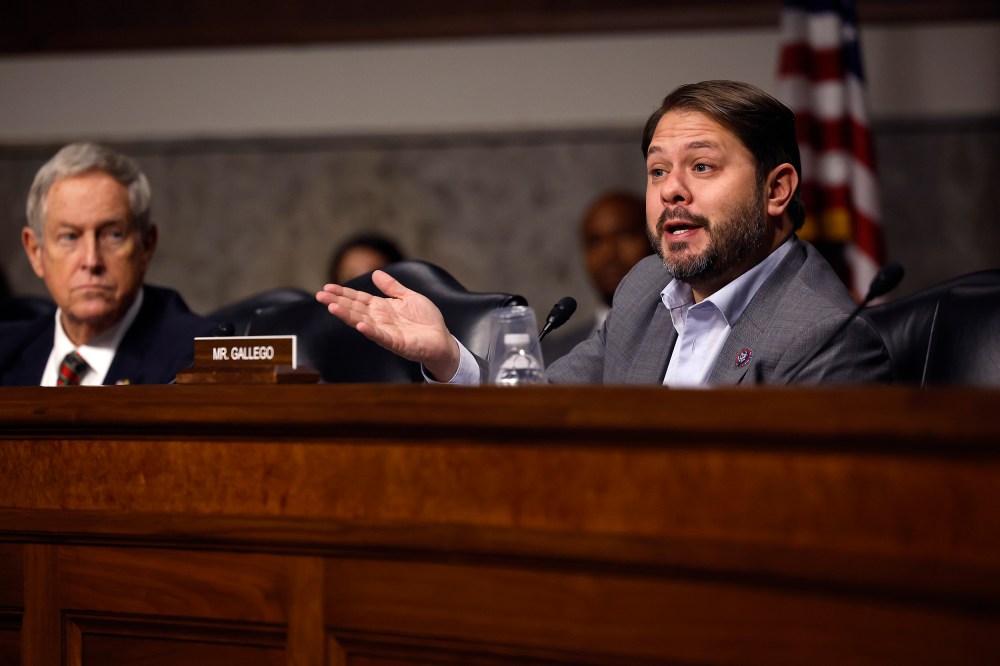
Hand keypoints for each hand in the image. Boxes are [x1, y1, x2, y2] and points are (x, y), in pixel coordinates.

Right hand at [316, 270, 460, 380]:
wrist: (442, 340)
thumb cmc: (427, 321)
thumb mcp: (409, 297)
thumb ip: (392, 287)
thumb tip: (375, 273)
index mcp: (382, 308)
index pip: (358, 299)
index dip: (343, 293)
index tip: (326, 287)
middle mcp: (380, 320)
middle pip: (355, 309)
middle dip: (337, 302)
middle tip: (319, 295)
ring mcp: (386, 332)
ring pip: (363, 322)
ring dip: (347, 315)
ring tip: (332, 307)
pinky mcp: (397, 343)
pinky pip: (382, 337)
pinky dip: (371, 331)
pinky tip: (360, 325)